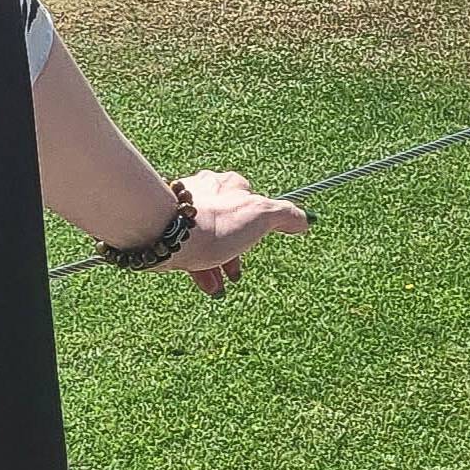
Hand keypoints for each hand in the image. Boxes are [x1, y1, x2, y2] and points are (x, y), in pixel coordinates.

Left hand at [164, 165, 313, 296]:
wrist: (165, 234)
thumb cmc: (215, 224)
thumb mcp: (260, 217)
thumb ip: (285, 216)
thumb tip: (305, 220)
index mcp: (229, 183)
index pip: (251, 202)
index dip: (257, 228)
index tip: (256, 246)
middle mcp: (204, 189)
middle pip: (227, 223)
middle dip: (234, 251)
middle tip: (235, 273)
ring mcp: (181, 207)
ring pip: (205, 237)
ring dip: (216, 263)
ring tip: (218, 286)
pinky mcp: (163, 224)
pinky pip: (185, 246)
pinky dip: (197, 265)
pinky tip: (203, 283)